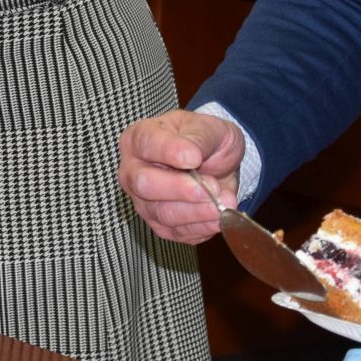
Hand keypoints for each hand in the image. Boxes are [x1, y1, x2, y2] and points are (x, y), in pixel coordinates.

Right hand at [117, 111, 242, 242]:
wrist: (218, 162)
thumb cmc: (206, 140)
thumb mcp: (209, 128)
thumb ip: (198, 138)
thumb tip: (190, 155)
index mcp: (139, 139)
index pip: (147, 145)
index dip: (170, 152)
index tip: (195, 157)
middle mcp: (134, 171)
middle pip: (144, 184)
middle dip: (181, 189)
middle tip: (211, 187)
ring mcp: (143, 201)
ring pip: (163, 213)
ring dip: (198, 211)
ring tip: (226, 202)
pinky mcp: (160, 224)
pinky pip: (177, 232)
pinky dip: (202, 226)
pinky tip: (220, 216)